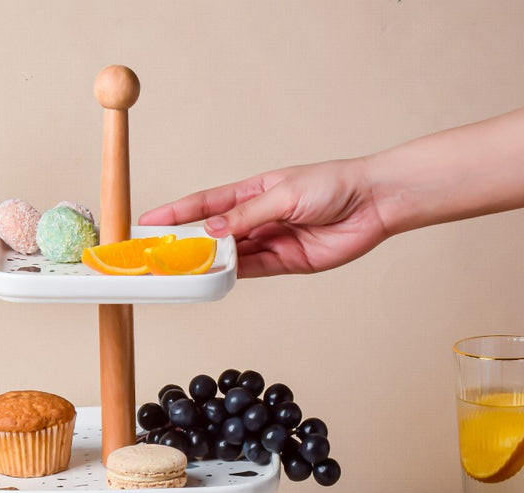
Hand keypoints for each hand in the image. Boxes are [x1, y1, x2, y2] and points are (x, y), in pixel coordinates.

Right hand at [139, 158, 389, 277]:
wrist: (373, 203)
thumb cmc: (334, 185)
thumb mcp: (284, 194)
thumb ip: (247, 216)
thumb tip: (211, 231)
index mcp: (254, 191)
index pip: (206, 203)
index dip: (177, 212)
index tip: (150, 221)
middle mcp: (258, 217)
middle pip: (213, 233)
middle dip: (187, 243)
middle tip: (161, 254)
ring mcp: (270, 240)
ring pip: (229, 255)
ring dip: (208, 263)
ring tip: (183, 270)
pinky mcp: (285, 262)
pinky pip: (251, 270)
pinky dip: (232, 274)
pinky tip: (215, 276)